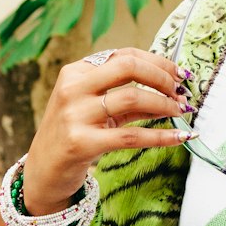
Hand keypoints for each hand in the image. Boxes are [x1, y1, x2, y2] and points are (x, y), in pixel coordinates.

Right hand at [21, 48, 194, 214]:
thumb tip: (172, 90)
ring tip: (181, 112)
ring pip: (133, 99)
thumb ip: (127, 96)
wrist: (44, 170)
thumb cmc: (75, 134)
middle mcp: (73, 89)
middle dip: (162, 77)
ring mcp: (76, 115)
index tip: (179, 73)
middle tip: (181, 91)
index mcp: (76, 72)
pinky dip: (161, 136)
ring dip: (165, 105)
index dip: (157, 62)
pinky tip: (180, 137)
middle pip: (128, 67)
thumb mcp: (96, 108)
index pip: (124, 55)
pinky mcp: (82, 143)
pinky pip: (132, 136)